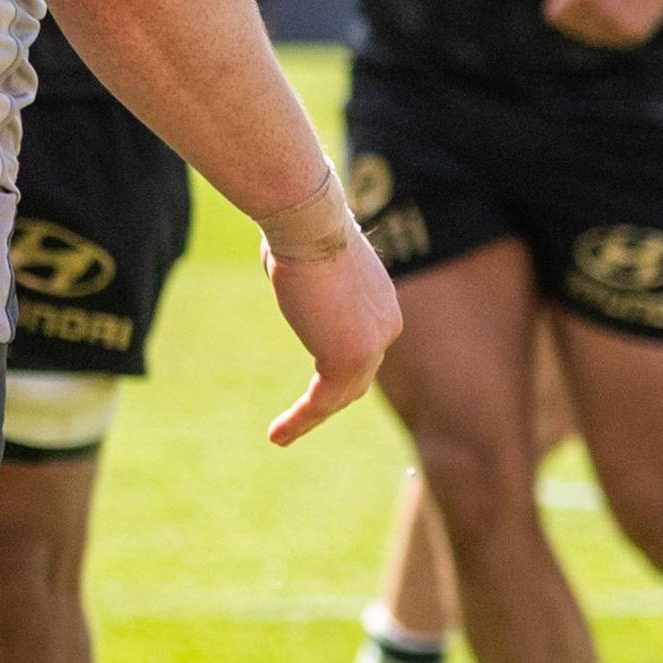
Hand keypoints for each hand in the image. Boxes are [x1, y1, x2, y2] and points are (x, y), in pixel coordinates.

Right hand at [257, 207, 398, 448]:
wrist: (310, 225)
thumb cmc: (300, 230)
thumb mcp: (311, 256)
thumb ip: (308, 276)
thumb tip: (291, 260)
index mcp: (381, 305)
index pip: (363, 348)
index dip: (336, 370)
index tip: (310, 382)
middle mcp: (385, 329)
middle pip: (358, 378)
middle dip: (330, 401)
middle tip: (303, 418)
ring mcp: (371, 347)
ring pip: (342, 396)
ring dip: (311, 419)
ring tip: (281, 436)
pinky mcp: (348, 360)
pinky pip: (322, 401)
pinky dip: (300, 420)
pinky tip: (276, 434)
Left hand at [528, 0, 662, 48]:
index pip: (553, 13)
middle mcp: (603, 11)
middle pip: (569, 25)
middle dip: (579, 9)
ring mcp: (620, 25)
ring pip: (587, 34)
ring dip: (594, 20)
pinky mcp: (633, 35)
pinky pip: (606, 40)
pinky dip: (611, 29)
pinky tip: (627, 9)